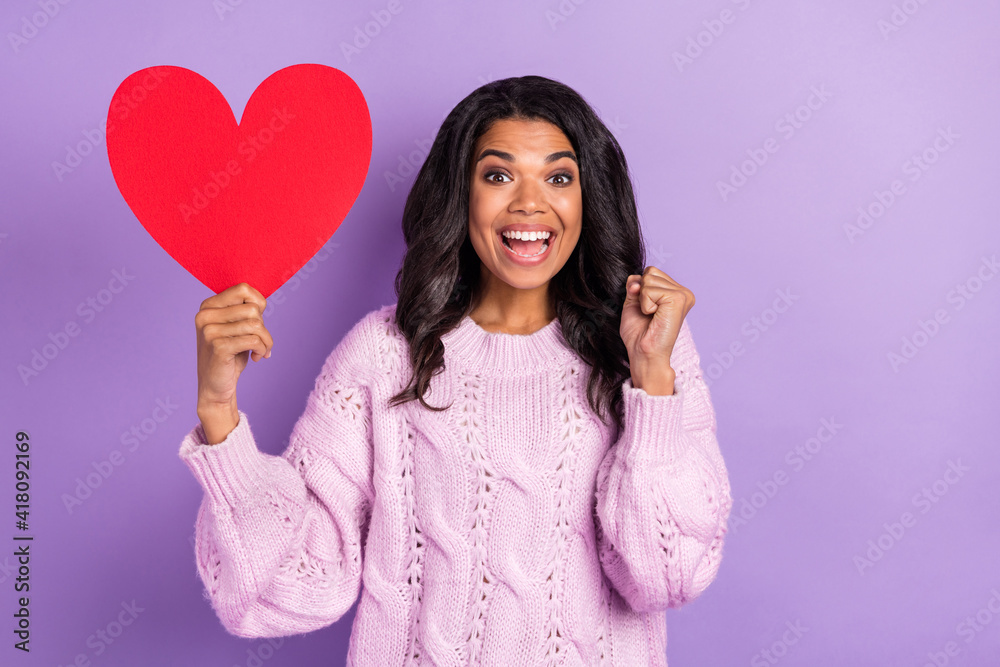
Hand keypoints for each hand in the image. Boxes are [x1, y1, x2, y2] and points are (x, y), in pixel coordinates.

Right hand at [194, 282, 272, 441]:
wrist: (215, 387)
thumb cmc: (230, 355)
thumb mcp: (236, 328)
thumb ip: (244, 311)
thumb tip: (261, 299)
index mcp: (208, 306)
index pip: (243, 289)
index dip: (259, 304)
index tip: (258, 322)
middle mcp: (205, 316)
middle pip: (252, 309)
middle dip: (264, 328)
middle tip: (261, 342)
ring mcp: (210, 331)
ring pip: (256, 325)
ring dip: (266, 341)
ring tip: (261, 351)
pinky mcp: (218, 347)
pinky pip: (253, 340)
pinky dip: (262, 349)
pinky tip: (257, 358)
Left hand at [620, 266, 694, 393]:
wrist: (644, 354)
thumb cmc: (640, 334)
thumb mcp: (633, 303)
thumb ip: (635, 285)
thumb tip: (637, 278)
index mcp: (676, 292)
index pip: (651, 271)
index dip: (640, 289)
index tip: (646, 310)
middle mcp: (684, 292)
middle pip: (650, 271)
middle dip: (641, 292)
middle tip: (649, 314)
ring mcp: (683, 294)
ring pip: (649, 278)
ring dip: (643, 299)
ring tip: (652, 316)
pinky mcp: (678, 299)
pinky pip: (649, 290)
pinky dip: (645, 304)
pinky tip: (654, 317)